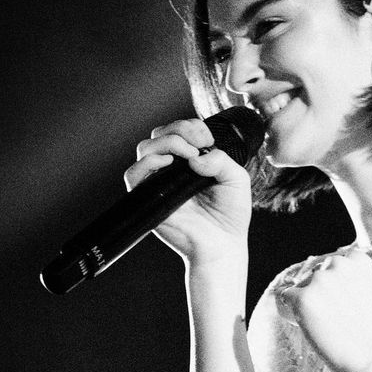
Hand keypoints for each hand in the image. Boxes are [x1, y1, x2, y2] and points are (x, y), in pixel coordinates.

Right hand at [123, 118, 253, 265]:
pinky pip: (134, 174)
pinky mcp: (148, 198)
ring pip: (146, 148)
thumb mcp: (236, 179)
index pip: (177, 131)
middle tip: (201, 142)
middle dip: (180, 129)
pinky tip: (170, 163)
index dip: (190, 126)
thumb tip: (195, 157)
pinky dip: (149, 162)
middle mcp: (171, 170)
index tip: (208, 138)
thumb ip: (222, 160)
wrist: (223, 244)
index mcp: (190, 162)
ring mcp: (158, 183)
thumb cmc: (230, 215)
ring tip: (190, 154)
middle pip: (159, 134)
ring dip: (168, 142)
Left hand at [277, 249, 371, 371]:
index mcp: (358, 260)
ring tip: (323, 322)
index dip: (336, 282)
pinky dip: (291, 309)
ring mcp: (319, 280)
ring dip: (307, 300)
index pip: (337, 262)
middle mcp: (338, 264)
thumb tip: (335, 277)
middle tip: (332, 315)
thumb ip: (356, 279)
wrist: (370, 357)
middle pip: (318, 272)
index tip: (341, 299)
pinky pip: (286, 297)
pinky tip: (304, 321)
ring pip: (302, 285)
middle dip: (321, 290)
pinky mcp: (303, 298)